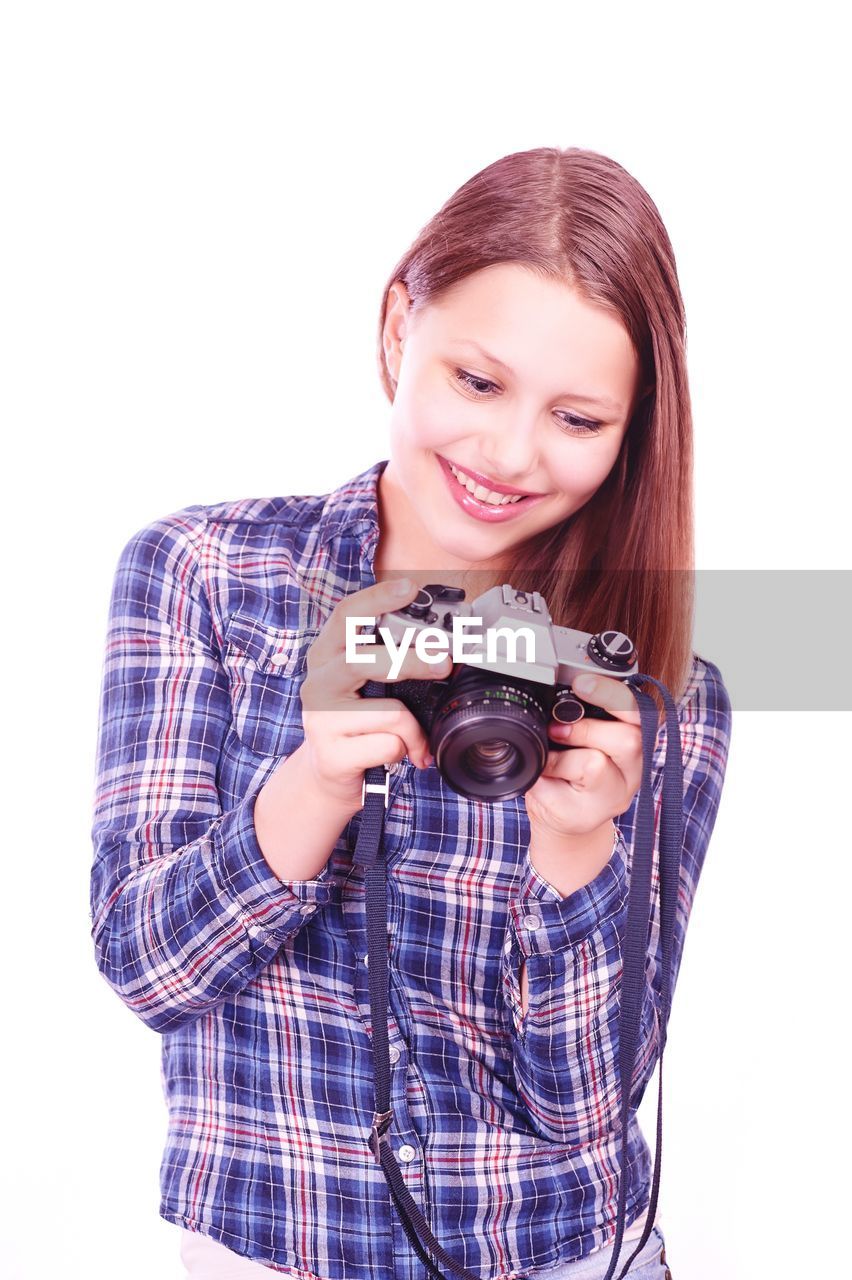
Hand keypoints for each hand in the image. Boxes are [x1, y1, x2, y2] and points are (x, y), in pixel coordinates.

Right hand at [298, 578, 451, 816]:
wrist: (329, 775)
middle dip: (412, 660)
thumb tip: (444, 652)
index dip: (376, 598)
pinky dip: (407, 751)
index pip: (346, 616)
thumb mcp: (367, 687)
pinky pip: (389, 745)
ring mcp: (320, 720)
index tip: (409, 587)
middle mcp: (318, 683)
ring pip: (390, 712)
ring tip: (415, 739)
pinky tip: (401, 756)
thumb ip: (390, 663)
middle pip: (364, 660)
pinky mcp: (331, 754)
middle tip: (445, 663)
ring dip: (414, 729)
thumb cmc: (357, 724)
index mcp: (326, 657)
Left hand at [524, 674, 643, 842]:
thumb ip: (581, 716)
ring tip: (552, 760)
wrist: (564, 820)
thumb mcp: (580, 736)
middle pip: (628, 739)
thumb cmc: (572, 769)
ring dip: (562, 757)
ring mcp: (613, 798)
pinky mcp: (587, 816)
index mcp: (637, 740)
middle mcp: (634, 770)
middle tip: (557, 730)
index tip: (581, 683)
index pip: (639, 711)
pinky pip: (560, 790)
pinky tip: (545, 780)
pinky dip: (543, 777)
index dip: (611, 694)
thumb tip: (553, 696)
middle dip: (585, 729)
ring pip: (595, 764)